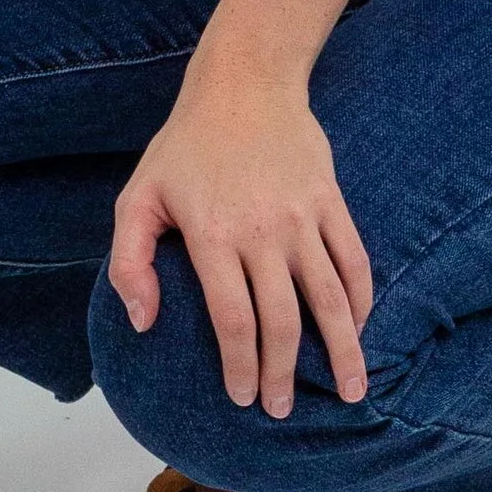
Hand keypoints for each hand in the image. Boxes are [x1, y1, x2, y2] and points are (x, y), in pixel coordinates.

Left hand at [108, 51, 372, 419]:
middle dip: (285, 374)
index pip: (234, 320)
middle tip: (283, 408)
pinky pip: (354, 260)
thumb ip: (130, 262)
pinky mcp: (330, 200)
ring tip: (352, 391)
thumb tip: (142, 323)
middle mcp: (262, 232)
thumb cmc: (185, 146)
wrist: (245, 82)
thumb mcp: (138, 197)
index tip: (244, 397)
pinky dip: (361, 299)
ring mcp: (302, 216)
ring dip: (344, 350)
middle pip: (283, 321)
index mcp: (213, 236)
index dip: (241, 366)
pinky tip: (361, 327)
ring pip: (331, 298)